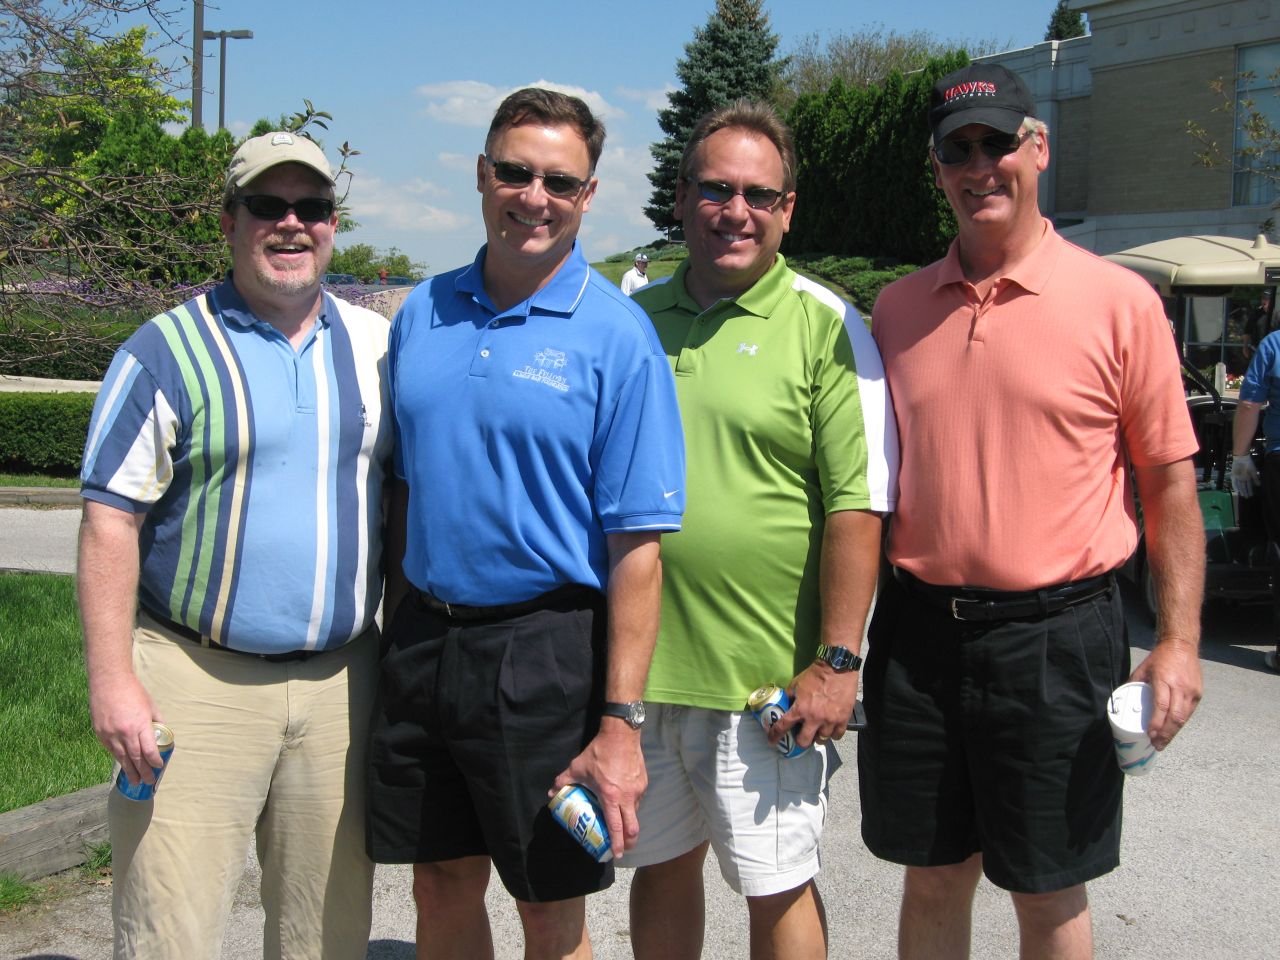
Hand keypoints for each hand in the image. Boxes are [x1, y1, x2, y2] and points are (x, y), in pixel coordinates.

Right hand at [89, 672, 161, 785]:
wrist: (109, 682)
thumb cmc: (133, 692)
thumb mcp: (151, 706)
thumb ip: (156, 721)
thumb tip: (161, 734)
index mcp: (140, 725)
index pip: (149, 751)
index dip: (155, 762)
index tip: (159, 767)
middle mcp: (125, 733)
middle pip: (136, 758)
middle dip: (143, 772)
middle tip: (148, 782)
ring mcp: (111, 734)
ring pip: (121, 757)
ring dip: (129, 771)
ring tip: (135, 781)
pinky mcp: (100, 733)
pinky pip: (110, 750)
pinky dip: (118, 758)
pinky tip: (123, 765)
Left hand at [551, 719, 645, 858]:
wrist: (621, 734)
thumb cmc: (598, 752)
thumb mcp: (577, 767)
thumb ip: (564, 781)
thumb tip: (551, 793)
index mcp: (611, 796)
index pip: (616, 826)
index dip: (616, 843)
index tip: (617, 854)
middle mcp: (627, 796)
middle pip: (632, 827)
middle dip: (629, 841)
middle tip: (623, 848)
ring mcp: (637, 790)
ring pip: (635, 813)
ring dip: (629, 823)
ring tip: (622, 827)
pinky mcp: (643, 782)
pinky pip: (637, 800)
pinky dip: (631, 806)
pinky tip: (624, 803)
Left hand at [770, 661, 858, 749]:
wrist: (836, 668)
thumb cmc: (814, 675)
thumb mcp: (796, 683)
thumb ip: (790, 696)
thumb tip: (785, 703)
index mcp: (800, 709)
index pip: (783, 727)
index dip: (775, 736)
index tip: (772, 742)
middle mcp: (814, 718)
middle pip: (804, 741)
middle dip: (800, 741)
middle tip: (801, 737)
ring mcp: (830, 720)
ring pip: (822, 739)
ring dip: (817, 737)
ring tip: (817, 731)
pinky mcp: (843, 719)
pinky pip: (837, 735)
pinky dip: (832, 734)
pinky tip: (830, 730)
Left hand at [1129, 638, 1201, 749]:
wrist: (1182, 646)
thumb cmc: (1159, 658)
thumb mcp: (1143, 669)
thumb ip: (1133, 684)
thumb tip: (1122, 700)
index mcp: (1164, 680)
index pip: (1161, 706)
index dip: (1156, 723)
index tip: (1150, 735)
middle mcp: (1180, 687)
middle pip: (1175, 717)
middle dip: (1166, 734)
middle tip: (1157, 745)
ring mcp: (1191, 691)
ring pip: (1184, 718)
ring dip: (1173, 732)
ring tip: (1163, 742)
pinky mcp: (1198, 694)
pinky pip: (1189, 713)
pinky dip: (1180, 724)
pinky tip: (1172, 731)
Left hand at [1231, 456, 1259, 496]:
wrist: (1242, 459)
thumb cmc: (1249, 465)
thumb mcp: (1253, 472)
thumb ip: (1255, 479)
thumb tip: (1259, 485)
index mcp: (1248, 478)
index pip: (1249, 485)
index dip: (1250, 490)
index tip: (1251, 495)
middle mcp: (1242, 479)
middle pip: (1244, 487)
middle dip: (1245, 492)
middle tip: (1246, 497)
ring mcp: (1238, 477)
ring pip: (1239, 485)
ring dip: (1241, 490)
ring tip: (1242, 495)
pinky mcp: (1233, 476)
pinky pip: (1234, 482)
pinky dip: (1235, 486)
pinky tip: (1237, 490)